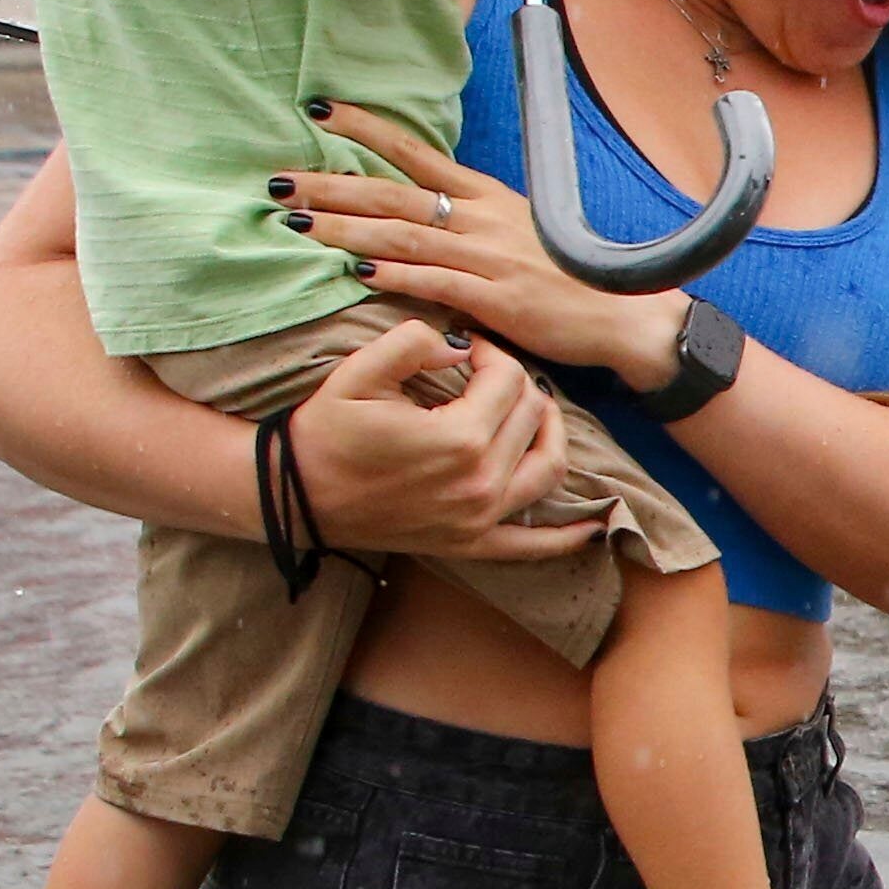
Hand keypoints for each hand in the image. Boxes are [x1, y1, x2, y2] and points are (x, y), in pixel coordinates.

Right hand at [281, 311, 600, 560]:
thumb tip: (459, 342)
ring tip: (537, 410)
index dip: (492, 353)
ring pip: (549, 470)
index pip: (508, 380)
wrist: (296, 495)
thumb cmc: (325, 432)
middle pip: (531, 417)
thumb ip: (414, 341)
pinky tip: (592, 526)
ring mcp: (480, 519)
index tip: (467, 347)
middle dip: (516, 384)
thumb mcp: (360, 371)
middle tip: (488, 372)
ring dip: (552, 435)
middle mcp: (481, 483)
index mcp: (459, 439)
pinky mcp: (470, 544)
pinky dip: (566, 537)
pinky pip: (532, 546)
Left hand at [290, 98, 683, 380]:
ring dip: (345, 228)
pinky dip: (393, 274)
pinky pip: (434, 282)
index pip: (416, 152)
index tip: (319, 111)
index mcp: (487, 196)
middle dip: (331, 184)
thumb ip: (472, 222)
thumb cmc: (570, 277)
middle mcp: (482, 220)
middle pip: (393, 192)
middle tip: (278, 180)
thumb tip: (424, 214)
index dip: (365, 129)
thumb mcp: (521, 232)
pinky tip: (356, 269)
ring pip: (403, 235)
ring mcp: (488, 258)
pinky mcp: (496, 299)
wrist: (623, 314)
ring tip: (298, 222)